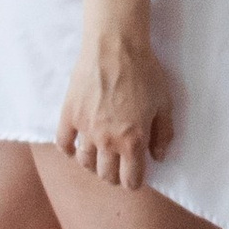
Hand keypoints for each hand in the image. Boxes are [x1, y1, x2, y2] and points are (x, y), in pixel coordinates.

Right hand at [54, 33, 177, 185]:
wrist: (115, 46)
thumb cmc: (144, 72)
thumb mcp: (165, 103)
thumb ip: (164, 134)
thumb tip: (158, 157)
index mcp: (132, 141)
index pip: (130, 180)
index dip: (134, 181)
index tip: (135, 175)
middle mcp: (107, 141)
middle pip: (106, 175)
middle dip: (115, 175)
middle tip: (119, 166)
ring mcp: (85, 129)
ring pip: (85, 162)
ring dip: (94, 164)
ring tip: (99, 156)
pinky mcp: (69, 115)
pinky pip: (63, 143)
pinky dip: (69, 149)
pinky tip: (76, 145)